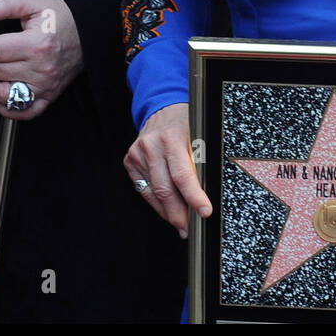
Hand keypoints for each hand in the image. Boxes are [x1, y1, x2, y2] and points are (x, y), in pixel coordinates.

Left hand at [0, 0, 81, 119]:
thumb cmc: (62, 18)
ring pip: (4, 94)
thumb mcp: (35, 2)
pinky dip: (4, 108)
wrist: (88, 32)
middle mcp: (41, 68)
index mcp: (37, 44)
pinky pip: (23, 111)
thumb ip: (7, 4)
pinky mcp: (48, 96)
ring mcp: (45, 86)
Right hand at [124, 103, 211, 238]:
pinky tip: (167, 209)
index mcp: (172, 137)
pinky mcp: (130, 161)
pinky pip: (144, 190)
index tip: (204, 212)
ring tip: (181, 223)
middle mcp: (152, 145)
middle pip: (165, 190)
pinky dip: (157, 203)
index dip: (194, 198)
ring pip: (154, 193)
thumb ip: (200, 160)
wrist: (163, 107)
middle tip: (189, 228)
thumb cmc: (186, 121)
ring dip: (168, 212)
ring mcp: (138, 154)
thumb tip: (206, 192)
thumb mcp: (199, 134)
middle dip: (179, 215)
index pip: (183, 175)